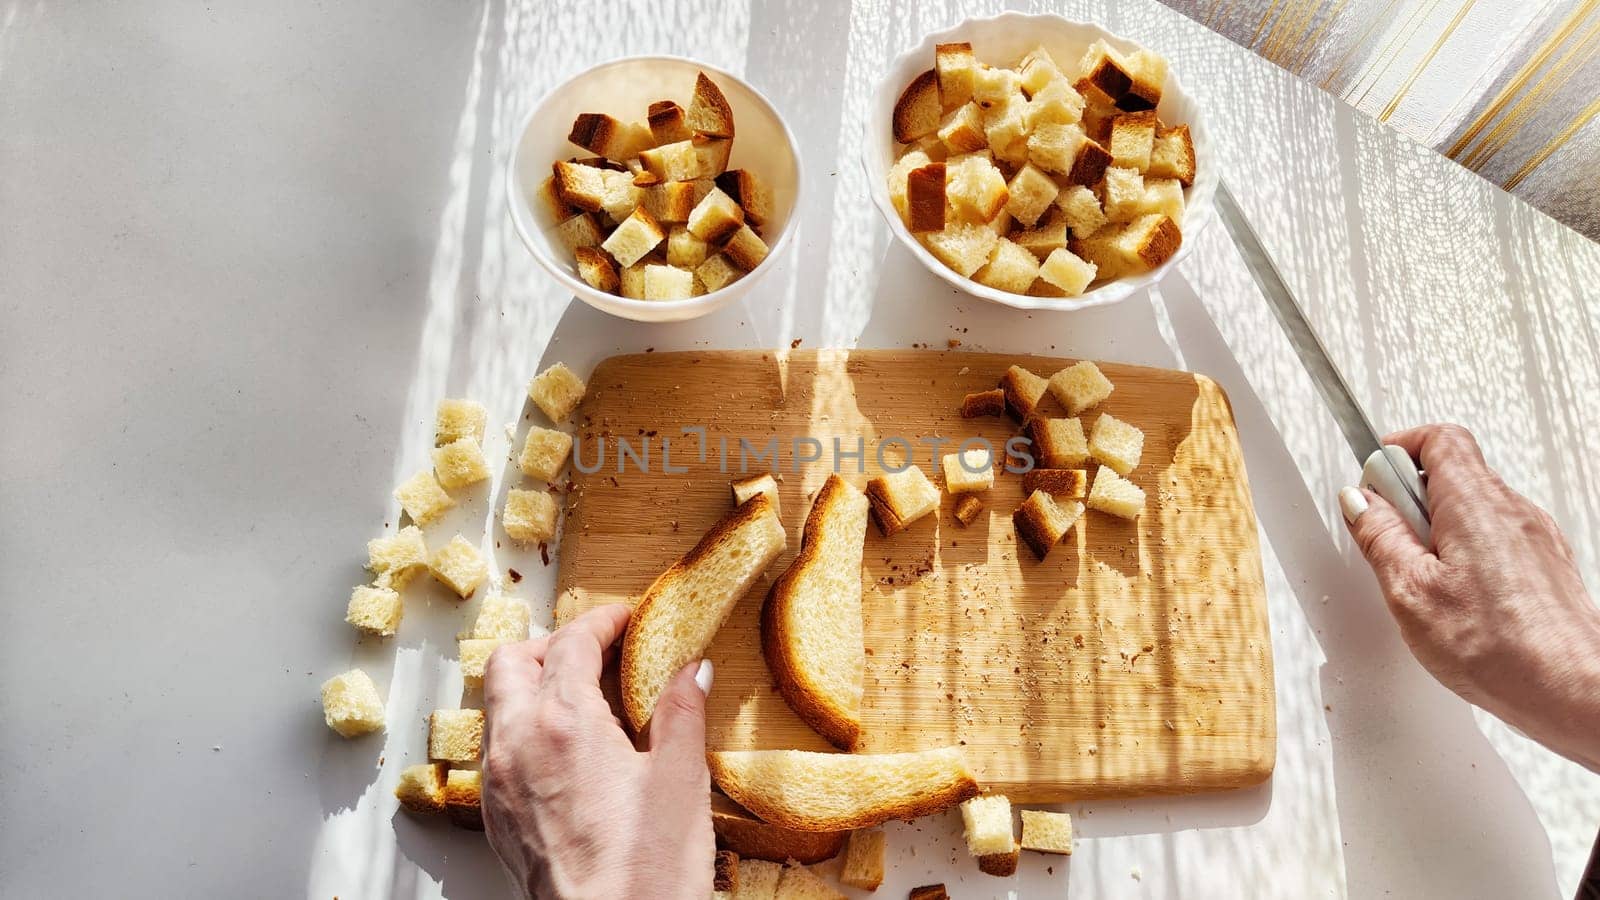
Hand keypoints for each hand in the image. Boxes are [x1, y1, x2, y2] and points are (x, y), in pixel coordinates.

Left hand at [480, 604, 715, 898]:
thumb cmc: (647, 871)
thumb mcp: (681, 778)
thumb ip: (682, 711)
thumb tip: (692, 670)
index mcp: (564, 722)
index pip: (570, 643)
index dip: (600, 622)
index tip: (623, 620)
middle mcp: (518, 744)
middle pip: (510, 663)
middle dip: (549, 645)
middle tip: (591, 650)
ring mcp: (498, 784)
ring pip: (495, 706)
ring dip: (528, 687)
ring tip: (576, 698)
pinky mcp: (496, 819)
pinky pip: (495, 752)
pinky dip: (521, 731)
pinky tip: (560, 752)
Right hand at [1340, 424, 1599, 770]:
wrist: (1570, 688)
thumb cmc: (1501, 648)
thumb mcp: (1410, 591)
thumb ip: (1380, 538)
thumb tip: (1361, 504)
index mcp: (1474, 502)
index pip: (1437, 438)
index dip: (1397, 450)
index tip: (1374, 481)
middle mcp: (1511, 508)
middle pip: (1453, 470)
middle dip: (1410, 497)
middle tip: (1389, 537)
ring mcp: (1534, 534)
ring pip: (1472, 506)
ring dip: (1437, 528)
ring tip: (1422, 576)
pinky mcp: (1543, 562)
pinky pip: (1495, 536)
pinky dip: (1465, 550)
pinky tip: (1454, 594)